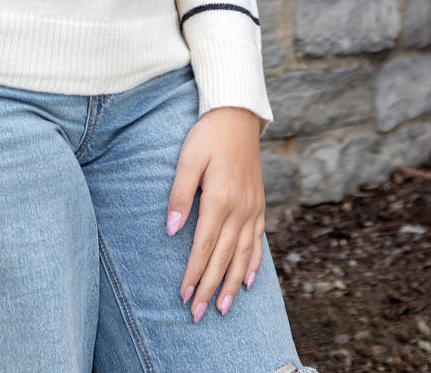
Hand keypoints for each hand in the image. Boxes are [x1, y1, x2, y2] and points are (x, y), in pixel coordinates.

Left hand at [165, 107, 264, 322]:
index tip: (183, 296)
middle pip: (223, 258)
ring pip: (242, 256)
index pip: (204, 247)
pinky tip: (247, 282)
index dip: (193, 274)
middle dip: (209, 288)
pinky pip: (258, 242)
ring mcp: (252, 209)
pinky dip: (253, 265)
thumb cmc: (208, 136)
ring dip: (231, 285)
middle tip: (198, 315)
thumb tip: (171, 231)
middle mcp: (240, 210)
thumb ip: (180, 196)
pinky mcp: (259, 205)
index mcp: (220, 200)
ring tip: (222, 308)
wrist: (238, 116)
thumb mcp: (188, 159)